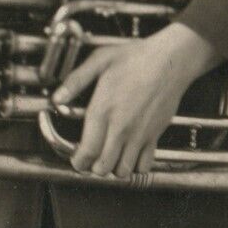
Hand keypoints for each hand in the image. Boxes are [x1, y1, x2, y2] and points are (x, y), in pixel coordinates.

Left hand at [52, 22, 219, 179]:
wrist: (171, 59)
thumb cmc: (137, 57)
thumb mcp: (100, 61)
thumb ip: (76, 81)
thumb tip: (57, 97)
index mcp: (103, 110)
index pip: (87, 151)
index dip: (79, 162)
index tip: (77, 160)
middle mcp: (121, 127)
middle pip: (103, 167)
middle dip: (93, 167)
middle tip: (91, 158)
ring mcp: (140, 133)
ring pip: (124, 171)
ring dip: (113, 168)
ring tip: (109, 157)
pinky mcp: (155, 135)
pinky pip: (145, 165)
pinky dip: (136, 166)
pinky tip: (130, 154)